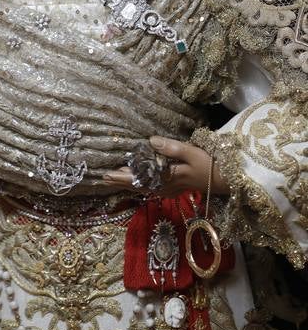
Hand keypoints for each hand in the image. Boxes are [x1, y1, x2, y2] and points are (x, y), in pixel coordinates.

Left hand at [103, 136, 229, 196]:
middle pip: (139, 185)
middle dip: (122, 182)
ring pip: (144, 188)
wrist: (225, 180)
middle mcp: (166, 185)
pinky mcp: (174, 188)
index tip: (108, 173)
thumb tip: (150, 141)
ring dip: (129, 184)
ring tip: (115, 179)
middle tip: (104, 178)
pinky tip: (138, 184)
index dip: (123, 176)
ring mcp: (170, 189)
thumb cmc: (209, 164)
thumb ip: (171, 147)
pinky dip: (141, 186)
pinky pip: (152, 189)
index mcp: (167, 176)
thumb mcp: (191, 152)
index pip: (140, 178)